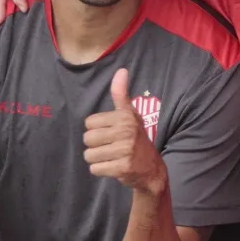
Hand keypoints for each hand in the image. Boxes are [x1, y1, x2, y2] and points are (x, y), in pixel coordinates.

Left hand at [84, 69, 166, 194]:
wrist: (152, 169)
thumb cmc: (136, 139)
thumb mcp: (130, 115)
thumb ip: (121, 94)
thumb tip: (121, 70)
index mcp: (125, 117)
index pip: (89, 123)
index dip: (97, 129)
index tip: (111, 133)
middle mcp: (126, 132)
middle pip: (87, 139)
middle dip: (95, 145)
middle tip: (111, 147)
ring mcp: (125, 150)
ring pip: (89, 155)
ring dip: (97, 159)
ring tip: (112, 157)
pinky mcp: (122, 168)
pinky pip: (95, 169)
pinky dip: (101, 170)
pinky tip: (113, 167)